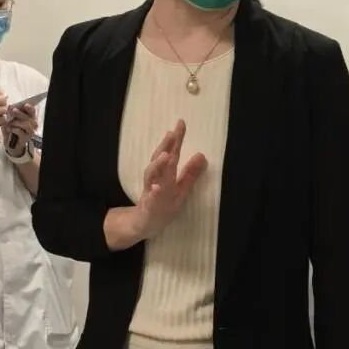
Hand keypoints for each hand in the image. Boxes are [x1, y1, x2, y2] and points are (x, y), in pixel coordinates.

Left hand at [2, 103, 37, 156]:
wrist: (11, 144)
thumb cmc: (12, 130)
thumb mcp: (11, 120)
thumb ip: (12, 114)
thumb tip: (10, 106)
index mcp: (30, 118)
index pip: (32, 111)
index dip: (30, 108)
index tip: (25, 105)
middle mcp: (32, 124)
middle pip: (29, 117)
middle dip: (20, 113)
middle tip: (13, 110)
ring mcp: (30, 132)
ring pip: (26, 124)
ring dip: (16, 122)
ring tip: (9, 123)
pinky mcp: (26, 138)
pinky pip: (20, 131)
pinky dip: (13, 129)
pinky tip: (9, 129)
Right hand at [133, 120, 206, 239]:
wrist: (145, 225)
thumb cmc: (164, 203)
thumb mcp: (181, 188)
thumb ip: (191, 173)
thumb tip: (202, 154)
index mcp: (166, 174)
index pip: (172, 152)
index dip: (177, 139)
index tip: (181, 123)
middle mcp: (157, 179)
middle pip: (160, 159)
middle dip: (165, 146)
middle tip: (172, 133)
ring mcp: (151, 191)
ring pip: (151, 176)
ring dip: (158, 165)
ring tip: (167, 155)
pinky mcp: (148, 206)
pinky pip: (150, 199)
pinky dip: (154, 193)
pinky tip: (158, 188)